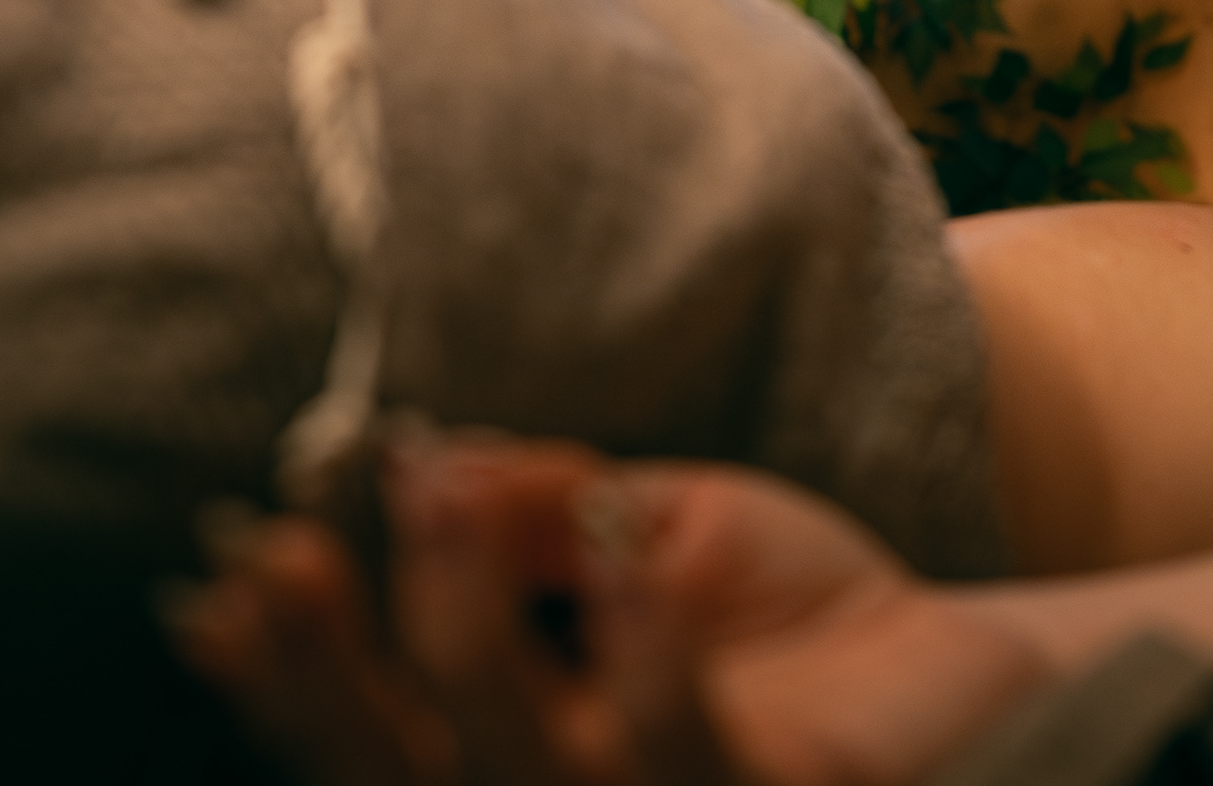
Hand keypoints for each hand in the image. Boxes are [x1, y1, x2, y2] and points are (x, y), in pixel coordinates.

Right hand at [165, 432, 1046, 785]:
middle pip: (405, 782)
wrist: (995, 678)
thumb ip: (549, 509)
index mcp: (532, 762)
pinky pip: (679, 752)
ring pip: (517, 773)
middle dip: (327, 678)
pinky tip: (612, 541)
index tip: (217, 584)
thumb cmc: (817, 621)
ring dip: (463, 626)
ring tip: (442, 492)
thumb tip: (426, 459)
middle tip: (281, 557)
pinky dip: (634, 643)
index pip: (375, 744)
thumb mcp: (664, 535)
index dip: (281, 681)